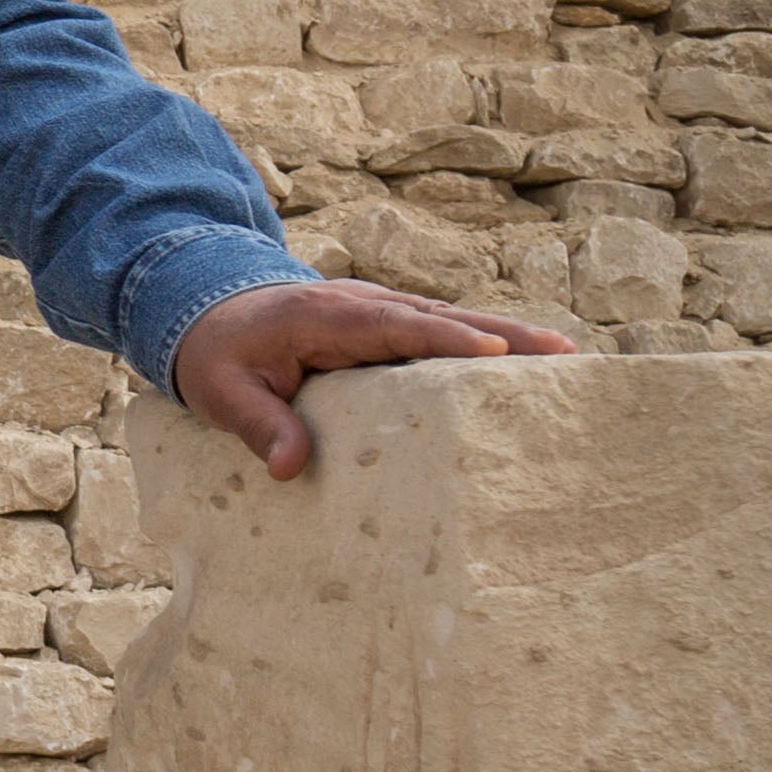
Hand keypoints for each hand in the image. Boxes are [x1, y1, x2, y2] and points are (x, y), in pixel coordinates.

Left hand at [170, 278, 579, 480]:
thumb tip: (289, 467)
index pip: (395, 325)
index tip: (492, 349)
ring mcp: (378, 310)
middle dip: (503, 332)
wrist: (204, 310)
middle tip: (564, 351)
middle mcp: (362, 305)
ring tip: (567, 355)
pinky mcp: (386, 324)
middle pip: (442, 317)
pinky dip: (483, 340)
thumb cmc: (217, 355)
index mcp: (327, 317)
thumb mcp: (222, 392)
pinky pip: (440, 330)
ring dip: (506, 334)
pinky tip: (523, 362)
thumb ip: (257, 425)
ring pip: (450, 320)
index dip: (444, 337)